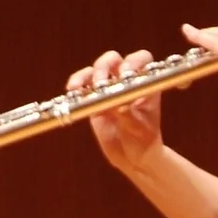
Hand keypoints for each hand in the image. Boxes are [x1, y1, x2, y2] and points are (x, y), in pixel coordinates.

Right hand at [67, 49, 163, 170]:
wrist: (133, 157)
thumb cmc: (144, 140)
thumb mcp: (140, 130)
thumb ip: (130, 116)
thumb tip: (119, 104)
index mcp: (145, 83)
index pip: (141, 60)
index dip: (133, 61)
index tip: (126, 74)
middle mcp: (126, 81)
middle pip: (114, 60)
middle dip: (105, 66)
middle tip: (101, 83)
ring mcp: (109, 89)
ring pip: (96, 70)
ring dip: (89, 75)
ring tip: (81, 88)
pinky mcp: (94, 99)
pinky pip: (83, 86)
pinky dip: (77, 84)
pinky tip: (72, 91)